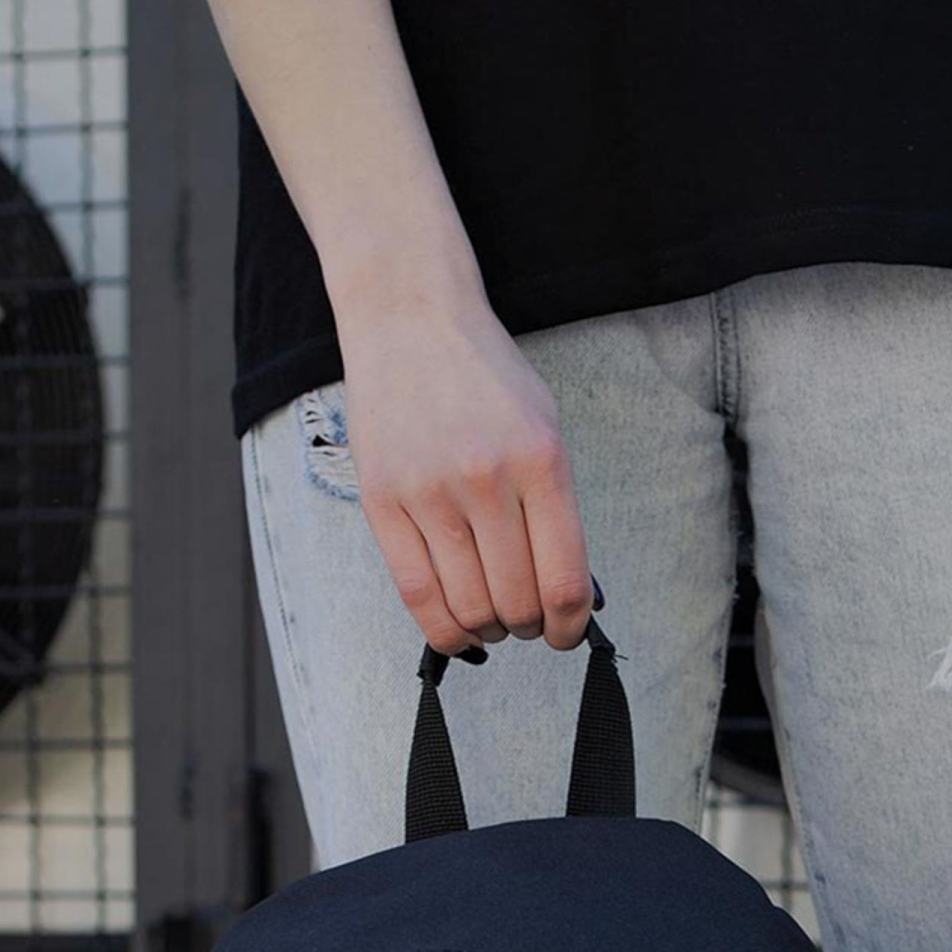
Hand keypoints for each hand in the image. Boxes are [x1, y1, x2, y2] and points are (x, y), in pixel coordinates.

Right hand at [336, 291, 591, 654]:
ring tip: (491, 619)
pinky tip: (458, 630)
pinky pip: (417, 596)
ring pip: (470, 607)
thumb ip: (556, 507)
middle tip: (525, 620)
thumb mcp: (544, 427)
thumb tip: (565, 592)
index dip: (568, 627)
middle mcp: (487, 478)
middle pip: (516, 602)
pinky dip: (444, 630)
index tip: (565, 635)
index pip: (563, 581)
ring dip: (488, 630)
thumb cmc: (484, 377)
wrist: (410, 317)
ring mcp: (431, 492)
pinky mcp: (383, 502)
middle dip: (527, 626)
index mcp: (541, 461)